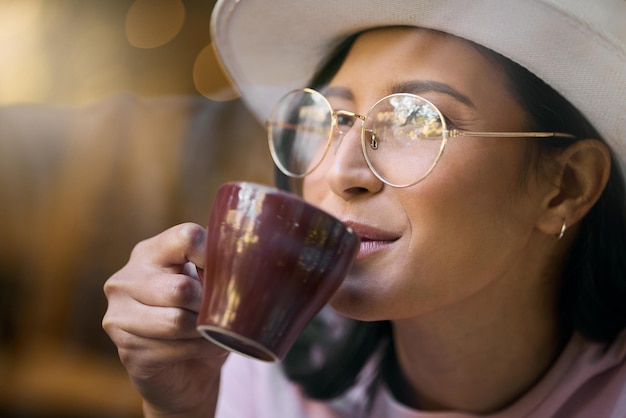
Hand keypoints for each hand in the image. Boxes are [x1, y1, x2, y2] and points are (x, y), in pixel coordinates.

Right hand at [103, 223, 228, 416]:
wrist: (186, 369)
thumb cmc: (201, 316)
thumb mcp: (209, 284)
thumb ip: (218, 266)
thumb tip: (243, 263)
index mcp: (150, 252)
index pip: (187, 238)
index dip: (215, 256)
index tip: (229, 273)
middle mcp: (125, 280)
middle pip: (181, 289)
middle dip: (209, 306)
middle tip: (220, 313)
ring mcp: (119, 316)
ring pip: (177, 322)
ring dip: (205, 332)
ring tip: (213, 332)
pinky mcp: (126, 351)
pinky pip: (173, 349)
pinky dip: (198, 351)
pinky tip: (201, 348)